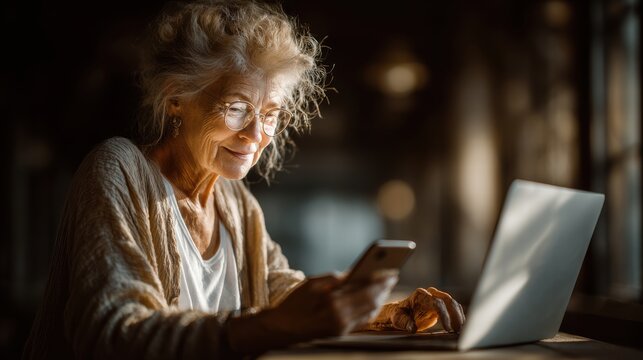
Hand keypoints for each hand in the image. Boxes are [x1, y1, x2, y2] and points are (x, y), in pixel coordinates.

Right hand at [264, 271, 398, 340]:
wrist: (281, 329)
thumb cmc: (294, 303)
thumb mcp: (311, 283)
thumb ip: (335, 278)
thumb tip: (355, 272)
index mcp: (332, 302)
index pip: (364, 289)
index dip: (379, 280)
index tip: (390, 270)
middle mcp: (340, 317)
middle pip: (370, 301)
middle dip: (383, 288)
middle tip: (393, 276)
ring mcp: (341, 327)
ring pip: (370, 312)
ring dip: (380, 298)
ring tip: (385, 286)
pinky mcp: (341, 333)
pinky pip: (363, 321)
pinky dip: (371, 309)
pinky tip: (374, 300)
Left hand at [366, 287, 464, 332]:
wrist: (400, 313)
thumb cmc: (398, 315)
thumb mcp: (398, 318)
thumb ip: (405, 322)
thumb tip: (412, 328)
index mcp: (420, 295)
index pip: (437, 302)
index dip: (444, 315)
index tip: (448, 328)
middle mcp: (430, 294)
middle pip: (448, 300)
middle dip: (455, 314)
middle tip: (458, 329)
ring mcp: (436, 298)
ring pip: (452, 304)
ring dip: (459, 316)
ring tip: (462, 329)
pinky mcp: (440, 306)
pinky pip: (452, 308)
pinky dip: (458, 316)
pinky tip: (461, 326)